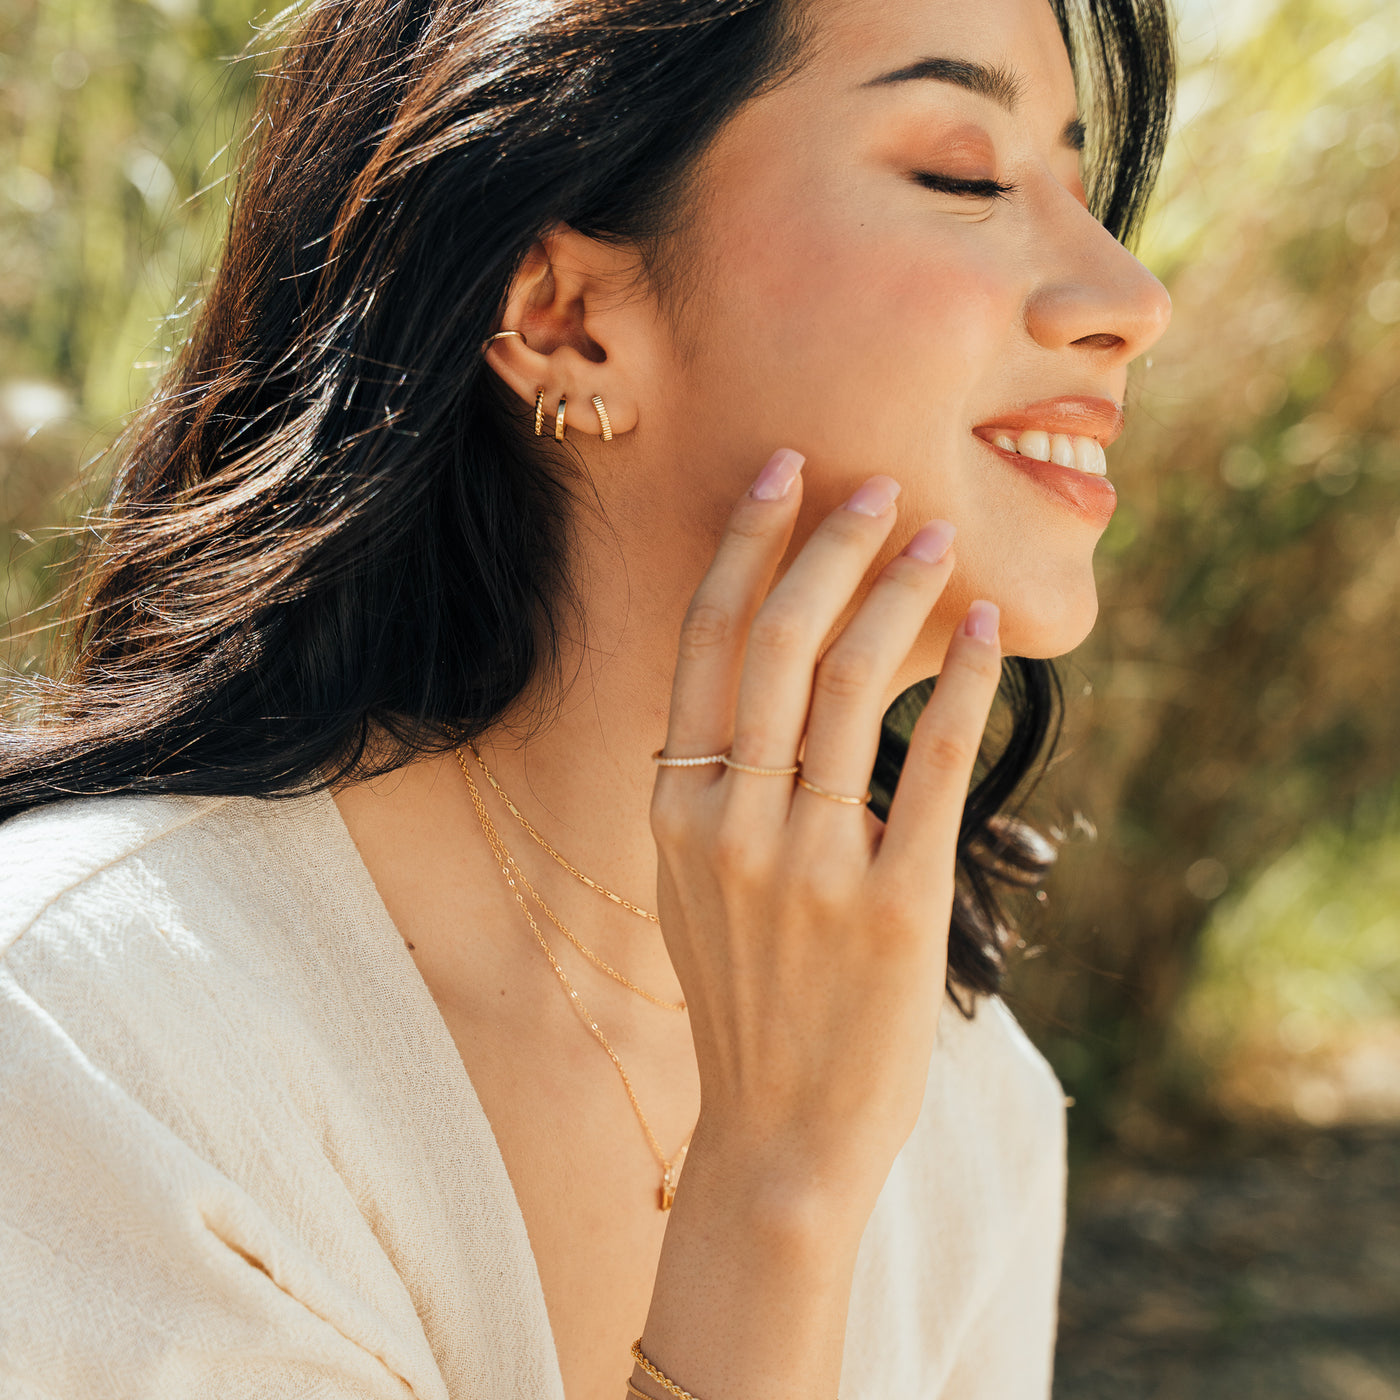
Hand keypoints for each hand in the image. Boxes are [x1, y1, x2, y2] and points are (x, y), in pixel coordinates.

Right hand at [650, 447, 1003, 1213]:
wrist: (777, 1134)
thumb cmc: (742, 1003)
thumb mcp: (696, 888)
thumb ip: (714, 791)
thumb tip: (760, 690)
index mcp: (676, 813)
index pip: (705, 647)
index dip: (744, 550)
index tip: (780, 479)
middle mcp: (731, 826)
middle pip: (778, 646)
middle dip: (827, 546)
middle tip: (873, 485)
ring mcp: (808, 867)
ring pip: (852, 687)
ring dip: (897, 594)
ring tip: (933, 536)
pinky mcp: (892, 908)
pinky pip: (928, 766)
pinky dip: (962, 684)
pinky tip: (984, 629)